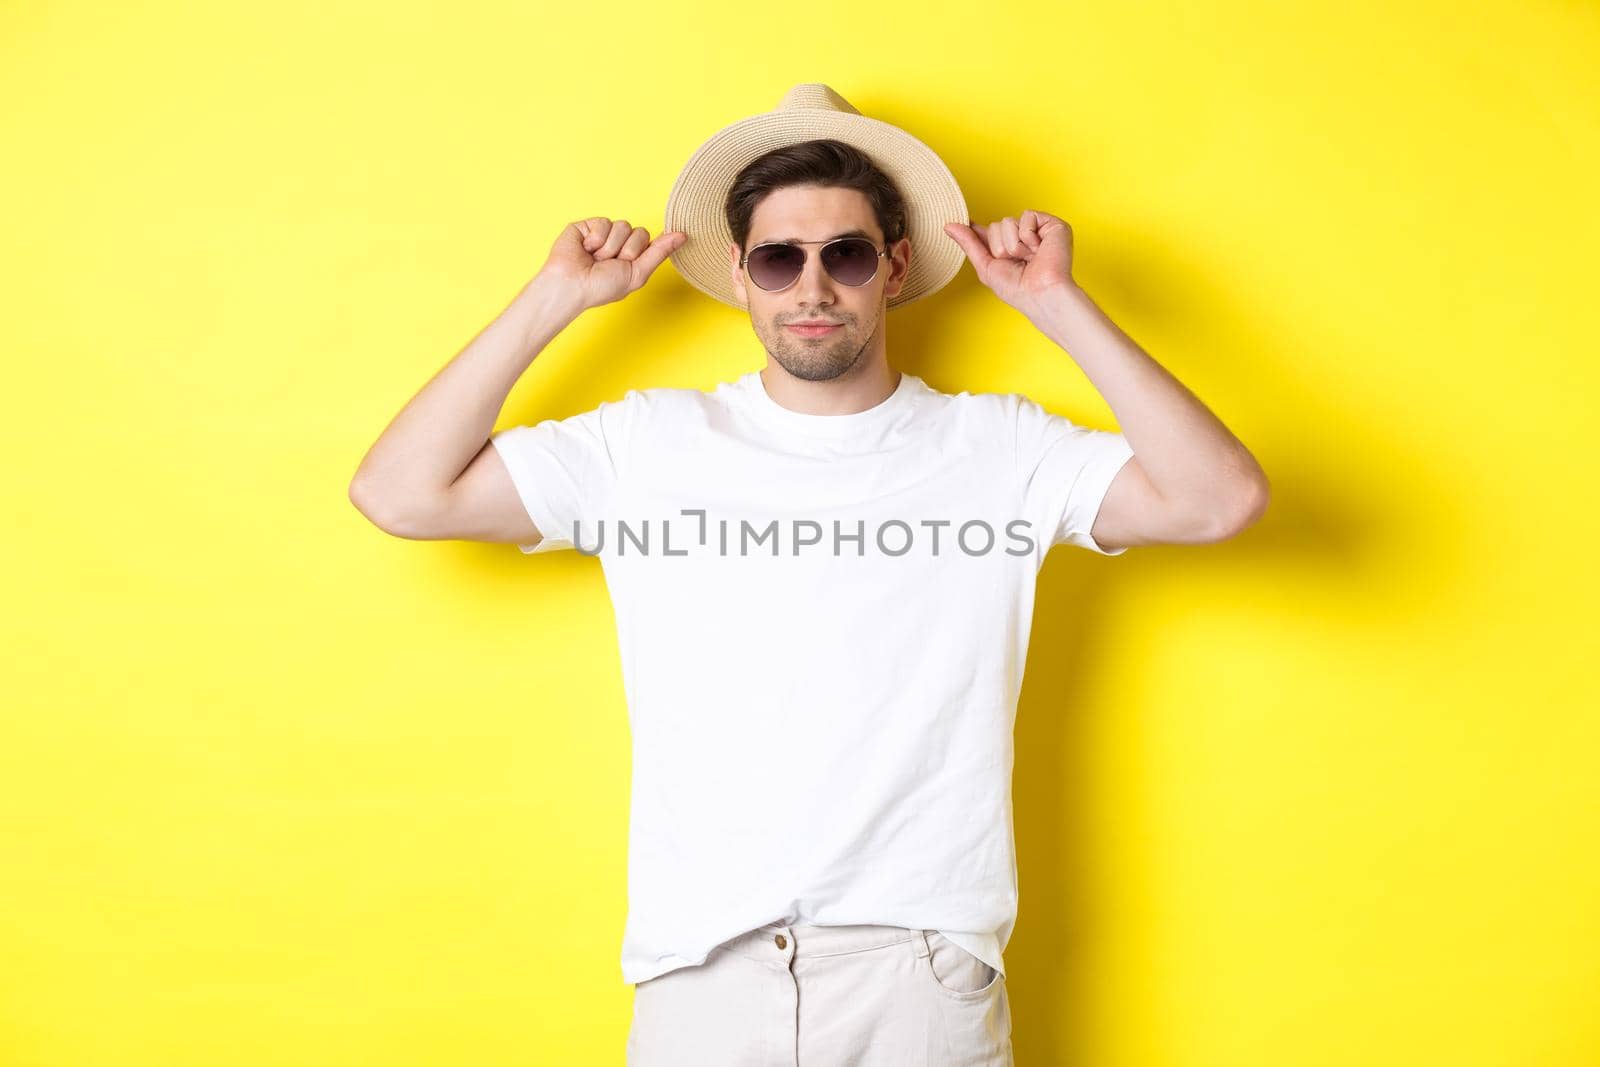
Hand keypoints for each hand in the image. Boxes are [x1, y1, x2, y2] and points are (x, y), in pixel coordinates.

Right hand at [535, 217, 685, 310]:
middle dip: (627, 251)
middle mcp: (619, 243)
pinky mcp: (588, 225)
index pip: (651, 241)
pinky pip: (604, 222)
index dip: (649, 246)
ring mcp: (603, 233)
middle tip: (610, 264)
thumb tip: (683, 235)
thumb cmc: (602, 287)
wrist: (572, 285)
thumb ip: (659, 252)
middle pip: (640, 231)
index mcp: (632, 256)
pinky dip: (596, 239)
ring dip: (610, 248)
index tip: (648, 251)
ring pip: (623, 226)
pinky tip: (586, 249)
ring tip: (596, 259)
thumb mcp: (637, 273)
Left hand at [943, 210, 1077, 316]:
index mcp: (1008, 247)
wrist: (1040, 293)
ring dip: (1013, 245)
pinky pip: (1027, 216)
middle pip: (996, 225)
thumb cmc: (1017, 289)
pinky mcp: (1051, 224)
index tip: (964, 221)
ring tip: (1028, 258)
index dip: (976, 229)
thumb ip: (968, 244)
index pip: (988, 232)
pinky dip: (1028, 236)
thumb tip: (948, 225)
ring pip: (1008, 221)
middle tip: (1017, 262)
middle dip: (1000, 247)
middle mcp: (1022, 237)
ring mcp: (1037, 230)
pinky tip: (1039, 249)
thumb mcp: (985, 266)